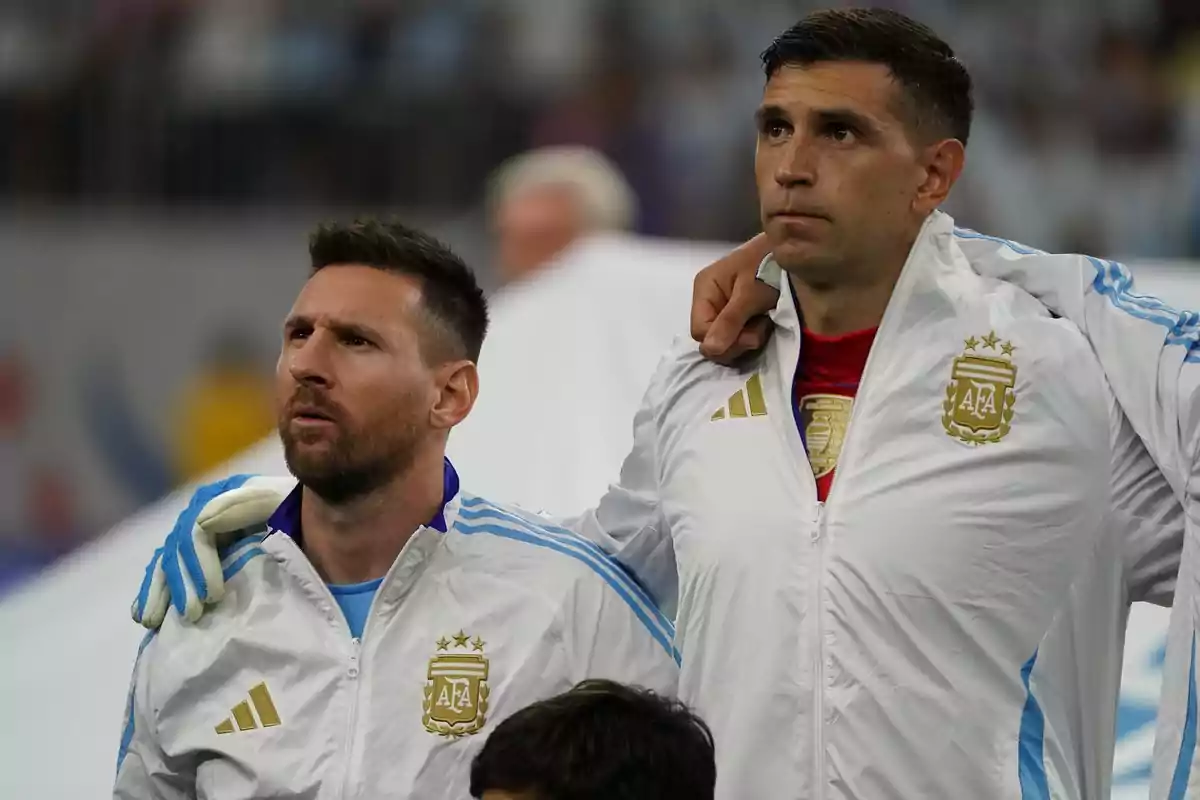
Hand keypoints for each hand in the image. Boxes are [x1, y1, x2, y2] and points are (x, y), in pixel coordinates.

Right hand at [132, 475, 294, 628]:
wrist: (318, 523)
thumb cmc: (300, 513)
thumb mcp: (278, 502)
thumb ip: (243, 506)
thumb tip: (202, 522)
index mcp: (222, 497)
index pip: (197, 530)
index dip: (199, 563)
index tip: (212, 596)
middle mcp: (204, 513)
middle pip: (179, 548)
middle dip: (181, 582)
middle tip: (192, 614)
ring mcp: (198, 535)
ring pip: (168, 561)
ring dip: (162, 591)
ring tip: (155, 620)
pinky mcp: (196, 557)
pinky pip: (168, 571)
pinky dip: (156, 591)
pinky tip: (146, 615)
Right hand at [691, 234, 780, 363]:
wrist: (792, 249)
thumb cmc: (769, 266)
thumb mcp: (750, 294)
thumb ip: (730, 321)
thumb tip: (709, 350)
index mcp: (705, 290)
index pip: (700, 331)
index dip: (723, 342)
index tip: (751, 338)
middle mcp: (709, 300)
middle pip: (711, 339)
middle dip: (737, 341)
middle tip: (761, 327)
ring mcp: (723, 308)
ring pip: (726, 341)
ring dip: (748, 338)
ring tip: (765, 322)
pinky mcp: (738, 314)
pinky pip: (738, 335)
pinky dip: (753, 334)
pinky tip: (765, 323)